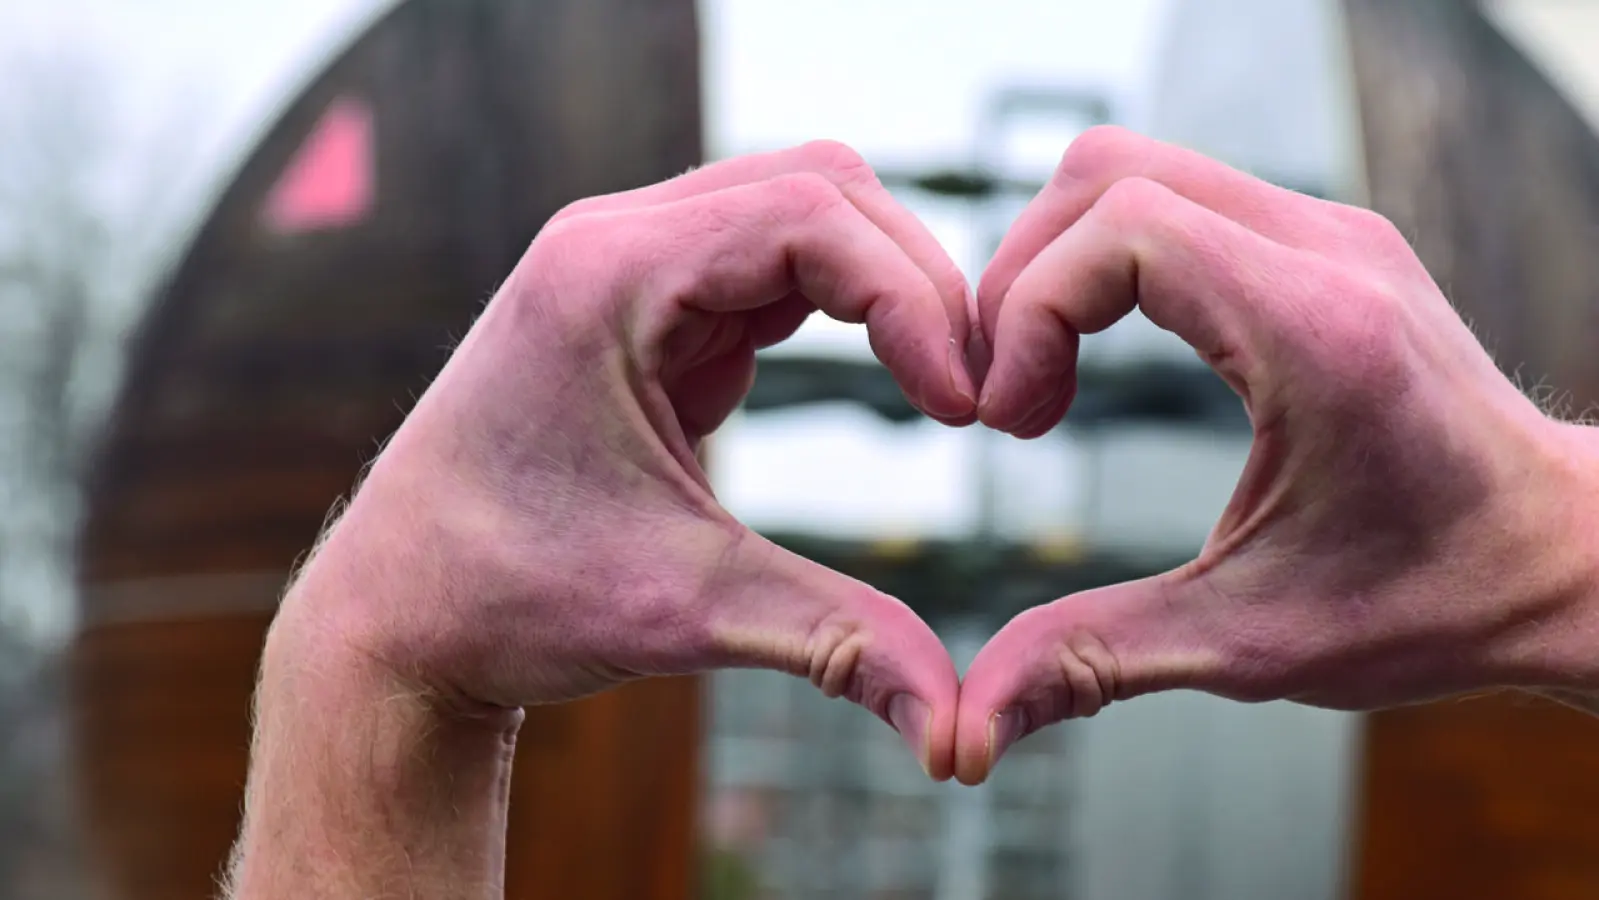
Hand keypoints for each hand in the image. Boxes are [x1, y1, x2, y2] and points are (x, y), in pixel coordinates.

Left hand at [276, 142, 976, 777]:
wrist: (397, 620)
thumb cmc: (505, 602)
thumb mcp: (683, 612)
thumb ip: (837, 645)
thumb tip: (962, 739)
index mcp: (607, 274)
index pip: (808, 216)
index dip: (912, 297)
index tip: (963, 410)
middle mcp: (613, 243)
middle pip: (816, 187)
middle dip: (913, 279)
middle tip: (970, 392)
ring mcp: (627, 267)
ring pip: (800, 213)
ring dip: (884, 285)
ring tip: (943, 385)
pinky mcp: (644, 308)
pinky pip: (770, 265)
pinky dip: (845, 306)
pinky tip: (887, 375)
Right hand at [955, 127, 1598, 784]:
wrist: (1562, 562)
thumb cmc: (1431, 603)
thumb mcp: (1250, 642)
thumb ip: (1093, 661)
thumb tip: (969, 730)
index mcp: (1314, 330)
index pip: (1121, 228)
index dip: (1029, 310)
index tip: (1007, 420)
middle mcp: (1327, 251)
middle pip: (1108, 172)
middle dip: (1020, 277)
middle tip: (1004, 397)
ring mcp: (1330, 233)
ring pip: (1135, 172)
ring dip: (1057, 265)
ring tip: (1040, 384)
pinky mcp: (1323, 243)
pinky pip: (1176, 201)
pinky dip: (1106, 264)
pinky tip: (1097, 359)